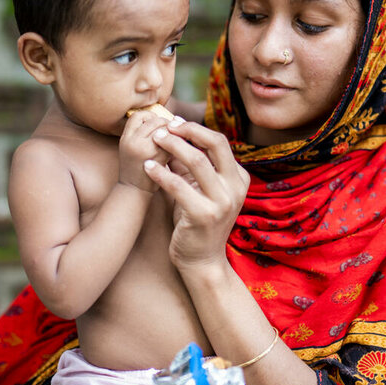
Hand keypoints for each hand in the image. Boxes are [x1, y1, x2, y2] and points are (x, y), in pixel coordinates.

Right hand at [118, 111, 177, 191]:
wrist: (133, 192)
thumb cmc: (135, 169)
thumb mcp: (130, 148)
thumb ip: (142, 133)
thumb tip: (166, 119)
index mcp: (126, 137)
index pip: (139, 115)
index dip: (150, 117)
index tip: (157, 126)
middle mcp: (133, 141)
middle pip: (154, 120)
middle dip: (165, 124)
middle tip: (170, 134)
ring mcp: (145, 149)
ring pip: (164, 129)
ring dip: (172, 133)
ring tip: (173, 141)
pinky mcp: (158, 157)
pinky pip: (171, 142)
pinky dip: (177, 143)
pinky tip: (176, 150)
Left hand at [144, 121, 248, 271]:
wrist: (202, 261)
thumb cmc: (197, 222)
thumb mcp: (200, 190)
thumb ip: (190, 166)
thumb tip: (170, 136)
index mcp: (238, 179)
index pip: (219, 142)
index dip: (195, 129)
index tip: (174, 123)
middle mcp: (235, 188)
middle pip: (214, 144)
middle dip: (187, 131)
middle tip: (164, 127)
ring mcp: (222, 202)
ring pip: (197, 161)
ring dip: (172, 146)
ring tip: (154, 141)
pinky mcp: (203, 215)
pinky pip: (179, 186)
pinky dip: (161, 173)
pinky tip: (147, 167)